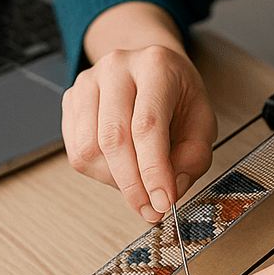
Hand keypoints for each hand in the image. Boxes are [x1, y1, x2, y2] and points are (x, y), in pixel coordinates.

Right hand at [62, 43, 216, 221]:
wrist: (152, 70)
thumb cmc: (177, 95)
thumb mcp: (202, 121)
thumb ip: (194, 156)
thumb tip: (171, 188)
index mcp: (155, 66)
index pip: (148, 124)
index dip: (154, 170)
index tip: (162, 201)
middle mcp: (117, 68)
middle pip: (113, 137)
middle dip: (132, 184)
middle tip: (150, 209)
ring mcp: (88, 82)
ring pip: (89, 148)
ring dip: (115, 178)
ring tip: (138, 178)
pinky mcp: (71, 99)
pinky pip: (76, 150)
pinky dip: (100, 171)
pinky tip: (120, 165)